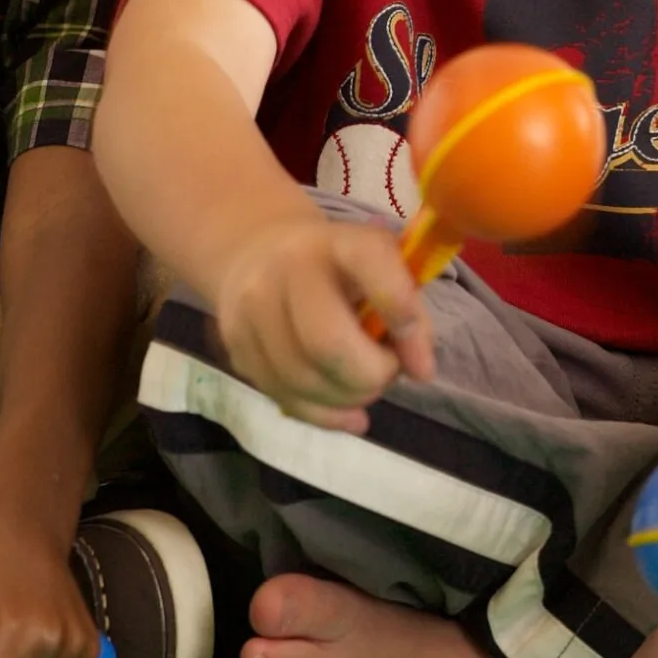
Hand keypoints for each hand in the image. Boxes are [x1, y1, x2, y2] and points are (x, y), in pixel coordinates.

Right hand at [213, 214, 436, 429]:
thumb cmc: (338, 266)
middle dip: (371, 375)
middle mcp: (285, 271)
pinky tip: (350, 413)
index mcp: (334, 242)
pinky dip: (326, 415)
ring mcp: (251, 311)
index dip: (400, 307)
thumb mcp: (381, 266)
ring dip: (350, 397)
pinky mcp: (237, 348)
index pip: (368, 262)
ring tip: (366, 385)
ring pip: (304, 381)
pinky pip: (285, 398)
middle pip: (327, 344)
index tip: (417, 346)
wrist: (258, 253)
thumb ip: (409, 310)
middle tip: (388, 372)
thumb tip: (420, 371)